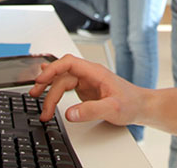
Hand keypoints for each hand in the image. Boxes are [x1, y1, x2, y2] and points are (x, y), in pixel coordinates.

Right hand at [30, 54, 144, 125]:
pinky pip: (66, 86)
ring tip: (37, 100)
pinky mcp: (86, 90)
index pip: (69, 63)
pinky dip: (55, 90)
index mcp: (95, 72)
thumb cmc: (131, 103)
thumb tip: (69, 113)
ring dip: (49, 91)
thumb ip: (91, 110)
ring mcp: (87, 81)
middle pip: (62, 74)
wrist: (142, 106)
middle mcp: (89, 74)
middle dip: (47, 84)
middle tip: (34, 96)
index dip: (53, 69)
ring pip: (62, 81)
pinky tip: (47, 88)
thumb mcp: (112, 109)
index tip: (41, 79)